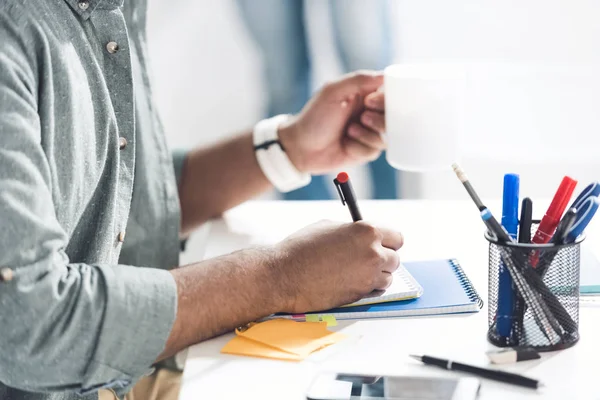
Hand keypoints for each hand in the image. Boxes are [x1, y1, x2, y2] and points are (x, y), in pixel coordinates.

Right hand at [273, 220, 402, 313]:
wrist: (285, 275)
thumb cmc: (301, 248)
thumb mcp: (328, 227)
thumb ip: (351, 231)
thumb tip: (361, 236)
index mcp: (367, 231)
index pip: (396, 237)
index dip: (388, 241)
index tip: (381, 244)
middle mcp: (373, 252)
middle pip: (395, 258)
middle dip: (383, 259)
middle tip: (367, 259)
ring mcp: (369, 275)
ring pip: (388, 276)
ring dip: (377, 275)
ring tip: (356, 272)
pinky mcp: (361, 294)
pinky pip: (377, 290)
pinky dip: (369, 288)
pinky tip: (353, 282)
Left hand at [278, 70, 385, 173]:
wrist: (300, 147)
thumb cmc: (314, 117)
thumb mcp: (333, 92)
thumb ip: (358, 80)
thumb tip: (385, 75)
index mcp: (363, 94)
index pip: (390, 93)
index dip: (386, 99)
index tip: (371, 102)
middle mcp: (368, 112)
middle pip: (394, 116)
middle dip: (380, 119)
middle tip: (362, 117)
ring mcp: (368, 132)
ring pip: (386, 135)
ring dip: (368, 135)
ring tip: (349, 132)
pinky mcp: (365, 151)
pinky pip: (375, 150)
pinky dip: (361, 148)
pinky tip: (346, 145)